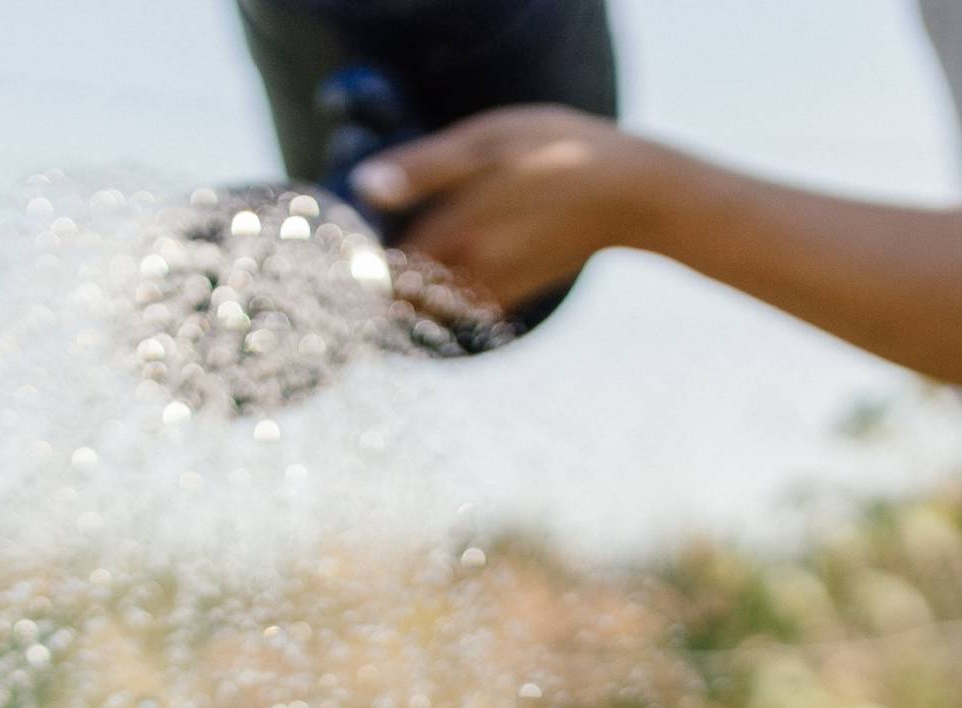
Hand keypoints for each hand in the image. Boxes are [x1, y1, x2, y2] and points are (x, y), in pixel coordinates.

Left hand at [352, 107, 671, 310]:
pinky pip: (467, 311)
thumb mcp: (486, 143)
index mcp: (454, 231)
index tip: (330, 269)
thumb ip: (424, 169)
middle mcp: (471, 269)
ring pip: (435, 310)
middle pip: (404, 297)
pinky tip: (432, 298)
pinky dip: (443, 310)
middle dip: (372, 296)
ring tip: (374, 300)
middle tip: (343, 290)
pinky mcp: (520, 290)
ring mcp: (498, 285)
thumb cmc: (556, 154)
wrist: (631, 194)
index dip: (353, 270)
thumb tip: (366, 188)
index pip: (383, 265)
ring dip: (405, 307)